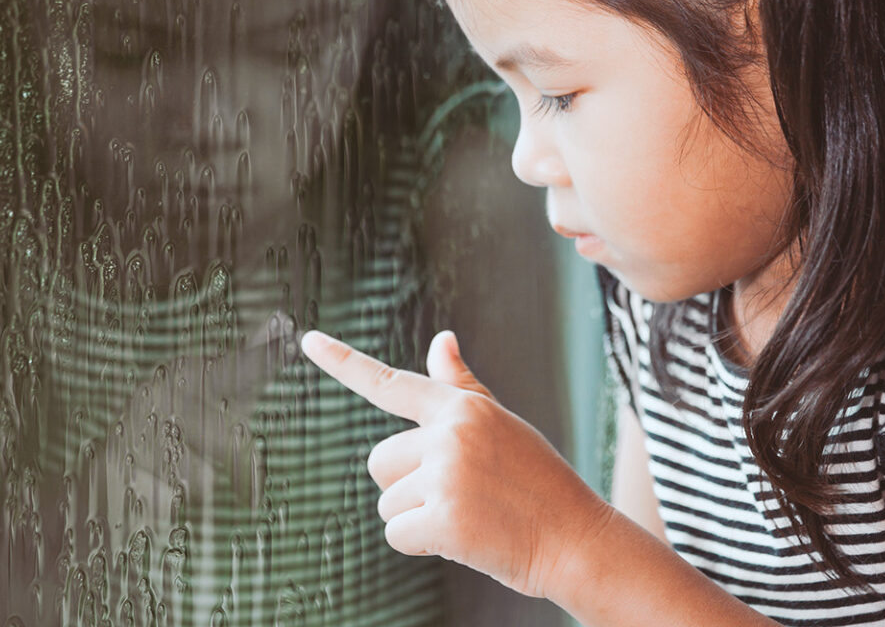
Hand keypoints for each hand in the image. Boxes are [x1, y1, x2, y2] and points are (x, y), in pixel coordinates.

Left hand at [299, 328, 614, 599]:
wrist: (576, 538)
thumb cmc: (537, 482)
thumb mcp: (501, 425)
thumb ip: (460, 387)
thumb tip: (441, 339)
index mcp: (462, 407)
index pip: (390, 382)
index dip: (343, 361)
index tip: (308, 340)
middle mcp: (450, 433)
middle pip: (380, 461)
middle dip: (405, 486)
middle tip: (457, 495)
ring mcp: (447, 475)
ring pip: (388, 502)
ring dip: (417, 518)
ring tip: (468, 516)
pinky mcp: (445, 519)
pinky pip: (397, 535)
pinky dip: (421, 546)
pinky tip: (462, 540)